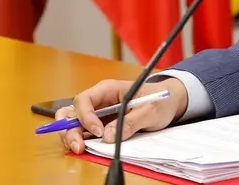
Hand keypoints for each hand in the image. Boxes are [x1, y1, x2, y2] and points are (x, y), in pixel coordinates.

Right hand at [57, 78, 188, 153]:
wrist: (168, 102)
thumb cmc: (159, 100)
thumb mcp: (150, 110)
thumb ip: (129, 122)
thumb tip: (108, 136)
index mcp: (107, 89)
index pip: (85, 100)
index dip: (86, 117)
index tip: (98, 132)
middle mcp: (98, 101)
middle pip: (73, 112)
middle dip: (70, 129)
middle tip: (79, 146)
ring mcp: (97, 113)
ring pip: (73, 122)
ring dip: (71, 135)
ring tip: (79, 148)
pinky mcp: (100, 125)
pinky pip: (83, 132)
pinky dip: (79, 139)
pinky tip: (84, 148)